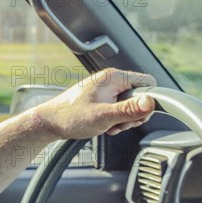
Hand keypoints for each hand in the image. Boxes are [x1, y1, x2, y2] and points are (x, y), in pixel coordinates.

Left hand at [34, 68, 155, 138]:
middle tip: (118, 123)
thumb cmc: (71, 117)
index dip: (148, 102)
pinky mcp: (102, 100)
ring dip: (123, 120)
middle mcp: (111, 80)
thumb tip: (151, 103)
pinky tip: (103, 125)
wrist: (50, 122)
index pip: (148, 83)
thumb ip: (128, 110)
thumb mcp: (103, 116)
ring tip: (107, 124)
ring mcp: (106, 90)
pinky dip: (115, 121)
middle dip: (133, 115)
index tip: (136, 116)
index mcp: (113, 77)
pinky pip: (119, 111)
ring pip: (130, 107)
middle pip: (141, 97)